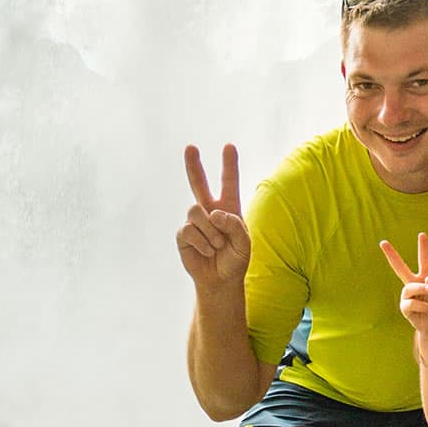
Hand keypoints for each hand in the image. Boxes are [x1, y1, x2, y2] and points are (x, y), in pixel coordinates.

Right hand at [178, 143, 250, 287]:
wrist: (220, 280)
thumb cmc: (235, 259)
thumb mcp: (244, 243)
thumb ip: (234, 225)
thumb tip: (213, 213)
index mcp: (228, 208)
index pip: (229, 183)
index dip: (229, 165)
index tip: (229, 146)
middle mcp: (209, 211)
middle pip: (198, 183)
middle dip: (194, 165)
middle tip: (190, 147)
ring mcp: (194, 222)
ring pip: (196, 211)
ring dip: (211, 231)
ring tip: (218, 245)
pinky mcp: (183, 234)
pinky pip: (189, 230)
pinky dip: (202, 243)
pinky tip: (207, 252)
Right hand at [381, 233, 427, 341]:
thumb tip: (424, 281)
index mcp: (427, 278)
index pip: (424, 260)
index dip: (424, 248)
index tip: (422, 234)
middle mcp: (415, 284)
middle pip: (400, 268)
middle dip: (391, 255)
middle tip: (383, 243)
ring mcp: (408, 296)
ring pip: (410, 286)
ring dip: (422, 288)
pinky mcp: (405, 308)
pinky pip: (411, 302)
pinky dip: (424, 305)